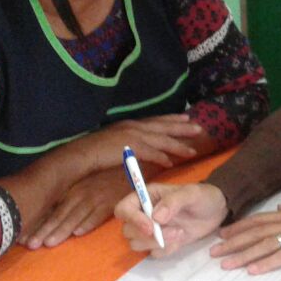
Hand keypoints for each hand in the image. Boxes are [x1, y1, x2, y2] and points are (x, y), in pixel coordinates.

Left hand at [20, 168, 129, 248]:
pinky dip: (88, 223)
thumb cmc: (106, 179)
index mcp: (72, 189)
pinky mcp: (111, 202)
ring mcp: (95, 197)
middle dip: (44, 230)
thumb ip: (70, 197)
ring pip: (75, 216)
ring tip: (49, 243)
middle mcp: (80, 192)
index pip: (51, 208)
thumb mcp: (85, 184)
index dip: (38, 222)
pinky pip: (97, 215)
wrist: (132, 170)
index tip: (24, 235)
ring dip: (62, 230)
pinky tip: (78, 233)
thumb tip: (50, 216)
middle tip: (31, 244)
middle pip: (59, 214)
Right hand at [67, 114, 204, 171]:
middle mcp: (135, 126)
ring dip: (178, 145)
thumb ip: (129, 140)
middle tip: (199, 128)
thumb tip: (140, 146)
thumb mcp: (115, 139)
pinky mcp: (131, 148)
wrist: (81, 154)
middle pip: (164, 126)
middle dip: (183, 127)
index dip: (172, 119)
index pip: (156, 119)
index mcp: (131, 123)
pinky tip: (171, 163)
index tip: (186, 118)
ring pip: (162, 140)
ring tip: (192, 150)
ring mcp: (133, 136)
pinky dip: (162, 158)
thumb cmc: (94, 150)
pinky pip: (151, 153)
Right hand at [115, 182, 228, 255]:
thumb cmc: (203, 196)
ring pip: (137, 244)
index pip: (123, 209)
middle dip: (149, 235)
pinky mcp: (161, 242)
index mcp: (146, 196)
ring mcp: (151, 230)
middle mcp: (144, 214)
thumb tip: (156, 217)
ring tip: (180, 233)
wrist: (217, 211)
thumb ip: (173, 202)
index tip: (151, 227)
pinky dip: (166, 250)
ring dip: (158, 243)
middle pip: (128, 231)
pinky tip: (181, 240)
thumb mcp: (191, 194)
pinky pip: (153, 253)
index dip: (133, 220)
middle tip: (175, 231)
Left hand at [210, 201, 280, 273]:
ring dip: (243, 255)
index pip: (259, 220)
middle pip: (255, 233)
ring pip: (264, 245)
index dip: (238, 227)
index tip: (222, 234)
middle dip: (233, 242)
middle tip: (214, 251)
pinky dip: (266, 263)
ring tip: (226, 264)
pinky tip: (253, 270)